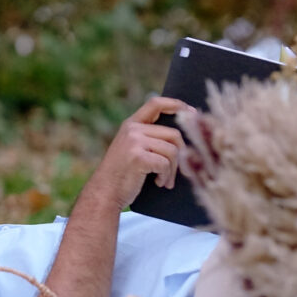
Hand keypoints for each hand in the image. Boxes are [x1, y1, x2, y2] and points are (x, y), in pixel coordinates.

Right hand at [85, 96, 193, 212]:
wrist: (105, 192)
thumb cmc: (122, 175)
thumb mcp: (131, 149)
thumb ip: (148, 137)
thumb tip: (180, 137)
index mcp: (130, 125)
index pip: (155, 104)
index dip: (176, 104)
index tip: (192, 112)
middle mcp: (132, 129)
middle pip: (173, 134)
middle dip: (180, 155)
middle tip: (179, 171)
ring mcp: (134, 142)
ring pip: (172, 151)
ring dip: (173, 170)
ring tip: (165, 180)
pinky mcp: (137, 156)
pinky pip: (165, 163)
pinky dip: (166, 176)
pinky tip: (158, 183)